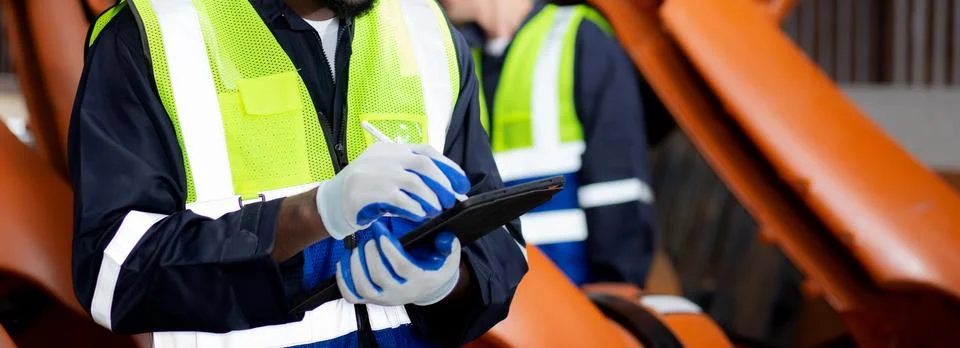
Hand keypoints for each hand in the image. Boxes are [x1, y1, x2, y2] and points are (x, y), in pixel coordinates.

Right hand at [315, 142, 469, 239]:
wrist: (332, 201)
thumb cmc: (367, 190)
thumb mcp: (387, 174)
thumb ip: (413, 177)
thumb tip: (449, 191)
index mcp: (390, 149)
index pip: (426, 151)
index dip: (448, 166)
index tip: (462, 183)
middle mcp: (384, 157)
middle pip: (423, 164)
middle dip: (443, 183)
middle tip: (451, 200)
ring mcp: (375, 173)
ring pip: (414, 182)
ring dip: (431, 198)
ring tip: (435, 210)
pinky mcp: (368, 192)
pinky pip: (399, 199)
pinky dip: (414, 207)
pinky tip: (419, 214)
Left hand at [336, 221, 460, 305]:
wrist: (428, 288)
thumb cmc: (435, 266)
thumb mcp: (449, 256)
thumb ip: (449, 245)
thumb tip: (445, 238)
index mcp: (419, 280)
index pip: (400, 265)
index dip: (387, 247)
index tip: (379, 229)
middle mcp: (401, 292)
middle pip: (379, 275)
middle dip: (370, 252)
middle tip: (369, 238)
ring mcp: (384, 299)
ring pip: (363, 286)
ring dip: (355, 264)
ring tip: (357, 248)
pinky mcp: (372, 301)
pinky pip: (352, 295)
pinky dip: (344, 280)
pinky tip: (345, 262)